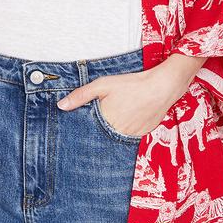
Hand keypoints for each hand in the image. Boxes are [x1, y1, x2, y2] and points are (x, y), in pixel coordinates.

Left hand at [56, 54, 205, 137]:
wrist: (162, 87)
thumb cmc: (131, 84)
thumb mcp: (103, 84)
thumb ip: (81, 95)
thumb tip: (61, 106)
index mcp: (105, 122)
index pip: (88, 133)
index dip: (83, 131)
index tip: (77, 131)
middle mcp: (117, 133)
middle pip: (101, 137)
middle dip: (97, 132)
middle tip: (97, 125)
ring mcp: (130, 137)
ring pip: (115, 139)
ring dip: (111, 133)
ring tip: (113, 121)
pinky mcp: (142, 136)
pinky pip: (128, 138)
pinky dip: (124, 131)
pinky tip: (126, 121)